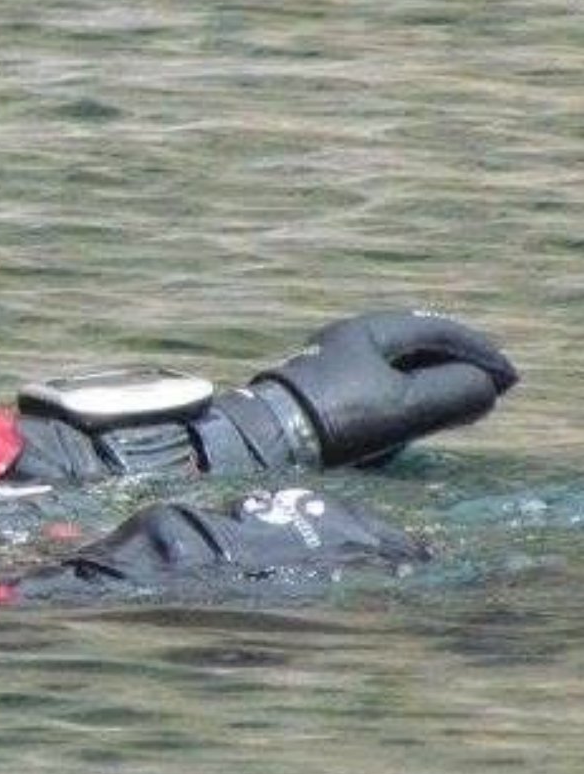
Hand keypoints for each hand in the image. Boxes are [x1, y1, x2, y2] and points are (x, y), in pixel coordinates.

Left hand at [253, 309, 517, 465]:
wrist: (265, 442)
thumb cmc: (338, 416)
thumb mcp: (406, 404)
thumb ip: (453, 393)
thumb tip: (485, 389)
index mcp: (368, 331)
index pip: (436, 331)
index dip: (478, 353)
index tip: (507, 378)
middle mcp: (346, 342)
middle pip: (415, 349)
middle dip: (455, 368)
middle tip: (489, 388)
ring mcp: (330, 370)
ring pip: (394, 373)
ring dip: (429, 388)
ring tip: (457, 408)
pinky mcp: (317, 399)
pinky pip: (372, 395)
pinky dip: (401, 405)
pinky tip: (408, 426)